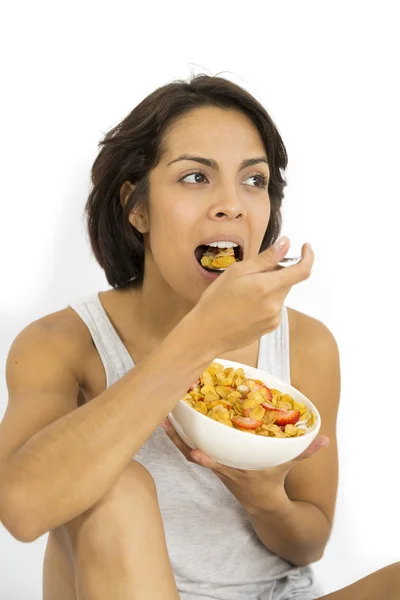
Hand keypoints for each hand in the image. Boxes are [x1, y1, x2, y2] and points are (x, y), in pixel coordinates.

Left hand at [161, 417, 328, 513]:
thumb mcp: (288, 466)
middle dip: (179, 439)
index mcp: (238, 472)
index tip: (196, 450)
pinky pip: (190, 449)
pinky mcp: (210, 461)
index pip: (220, 467)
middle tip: (165, 417)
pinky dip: (180, 438)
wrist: (262, 505)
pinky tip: (172, 423)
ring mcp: (213, 465)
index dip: (208, 461)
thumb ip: (305, 451)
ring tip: (162, 415)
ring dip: (174, 436)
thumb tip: (324, 438)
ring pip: (187, 451)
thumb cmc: (272, 482)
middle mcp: (221, 468)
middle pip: (194, 455)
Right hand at [192, 237, 313, 354]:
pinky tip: (246, 306)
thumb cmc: (216, 300)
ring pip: (280, 295)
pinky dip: (266, 302)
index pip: (302, 271)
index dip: (308, 257)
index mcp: (267, 286)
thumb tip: (286, 243)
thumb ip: (266, 258)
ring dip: (270, 288)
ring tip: (245, 293)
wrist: (207, 333)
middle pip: (288, 281)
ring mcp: (274, 318)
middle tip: (253, 274)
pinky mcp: (270, 327)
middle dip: (277, 273)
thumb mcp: (237, 271)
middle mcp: (275, 304)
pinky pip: (274, 308)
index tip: (305, 247)